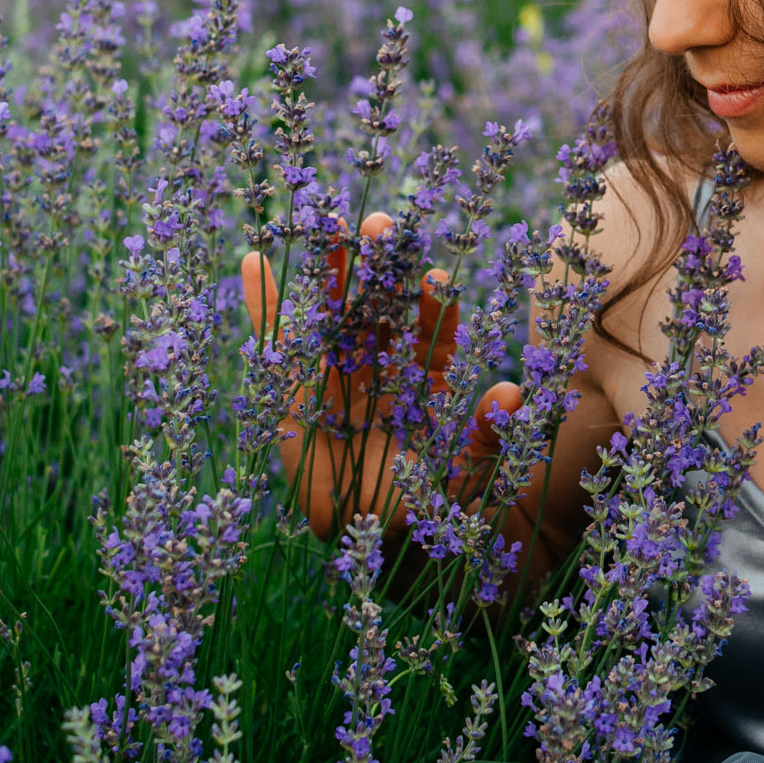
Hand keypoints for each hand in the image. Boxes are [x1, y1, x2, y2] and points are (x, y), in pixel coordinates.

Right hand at [240, 212, 522, 541]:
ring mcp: (335, 372)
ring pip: (333, 311)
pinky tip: (254, 259)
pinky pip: (276, 340)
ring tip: (327, 224)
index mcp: (424, 378)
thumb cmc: (423, 504)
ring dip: (329, 269)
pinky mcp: (291, 388)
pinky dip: (263, 303)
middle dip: (381, 266)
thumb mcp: (464, 476)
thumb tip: (509, 392)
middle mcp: (382, 366)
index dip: (433, 307)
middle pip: (382, 306)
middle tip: (383, 226)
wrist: (368, 538)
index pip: (432, 332)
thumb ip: (486, 437)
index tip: (435, 282)